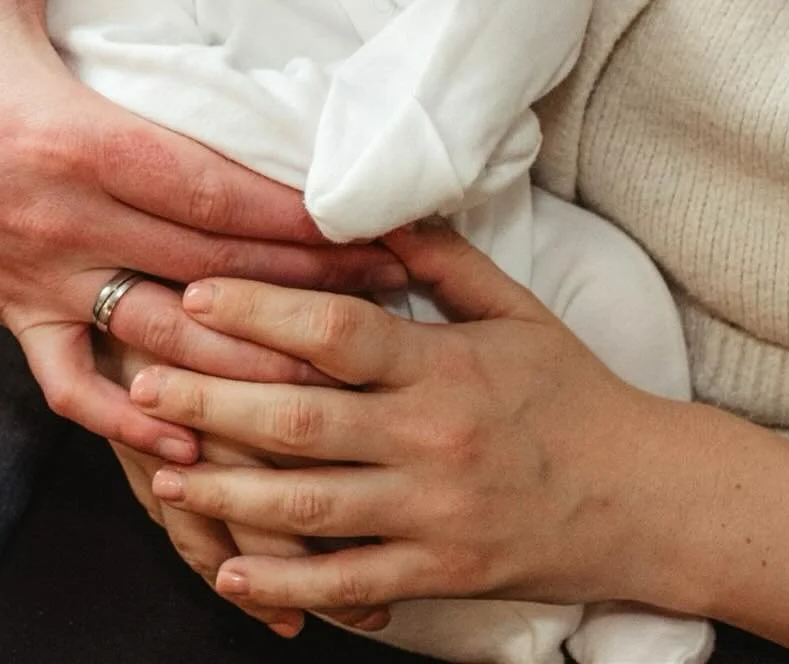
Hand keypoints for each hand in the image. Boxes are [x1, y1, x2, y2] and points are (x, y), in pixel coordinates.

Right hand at [0, 0, 406, 453]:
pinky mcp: (8, 315)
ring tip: (332, 367)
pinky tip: (199, 443)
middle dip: (305, 285)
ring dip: (245, 362)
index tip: (372, 220)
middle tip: (394, 288)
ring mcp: (33, 279)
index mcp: (66, 135)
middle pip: (204, 269)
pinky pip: (74, 385)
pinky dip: (134, 419)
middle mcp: (58, 219)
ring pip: (156, 339)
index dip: (294, 214)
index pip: (205, 188)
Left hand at [128, 221, 679, 611]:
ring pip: (311, 505)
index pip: (339, 332)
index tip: (198, 295)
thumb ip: (441, 257)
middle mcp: (432, 439)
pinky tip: (227, 565)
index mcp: (444, 365)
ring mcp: (433, 514)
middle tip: (141, 382)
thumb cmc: (572, 391)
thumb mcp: (515, 308)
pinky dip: (285, 580)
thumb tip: (374, 206)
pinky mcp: (440, 575)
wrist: (646, 499)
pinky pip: (350, 582)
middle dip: (212, 400)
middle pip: (303, 419)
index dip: (262, 313)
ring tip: (162, 470)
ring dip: (228, 488)